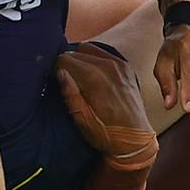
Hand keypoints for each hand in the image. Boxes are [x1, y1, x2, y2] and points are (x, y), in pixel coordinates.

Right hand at [56, 43, 156, 162]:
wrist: (135, 140)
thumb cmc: (106, 133)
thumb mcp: (82, 119)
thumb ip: (69, 93)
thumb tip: (60, 72)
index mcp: (94, 78)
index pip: (64, 59)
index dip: (55, 69)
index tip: (53, 80)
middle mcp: (108, 66)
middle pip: (75, 52)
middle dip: (66, 64)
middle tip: (64, 80)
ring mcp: (119, 64)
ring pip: (88, 49)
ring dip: (79, 59)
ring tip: (77, 76)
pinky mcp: (126, 66)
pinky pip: (102, 52)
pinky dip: (93, 58)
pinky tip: (92, 73)